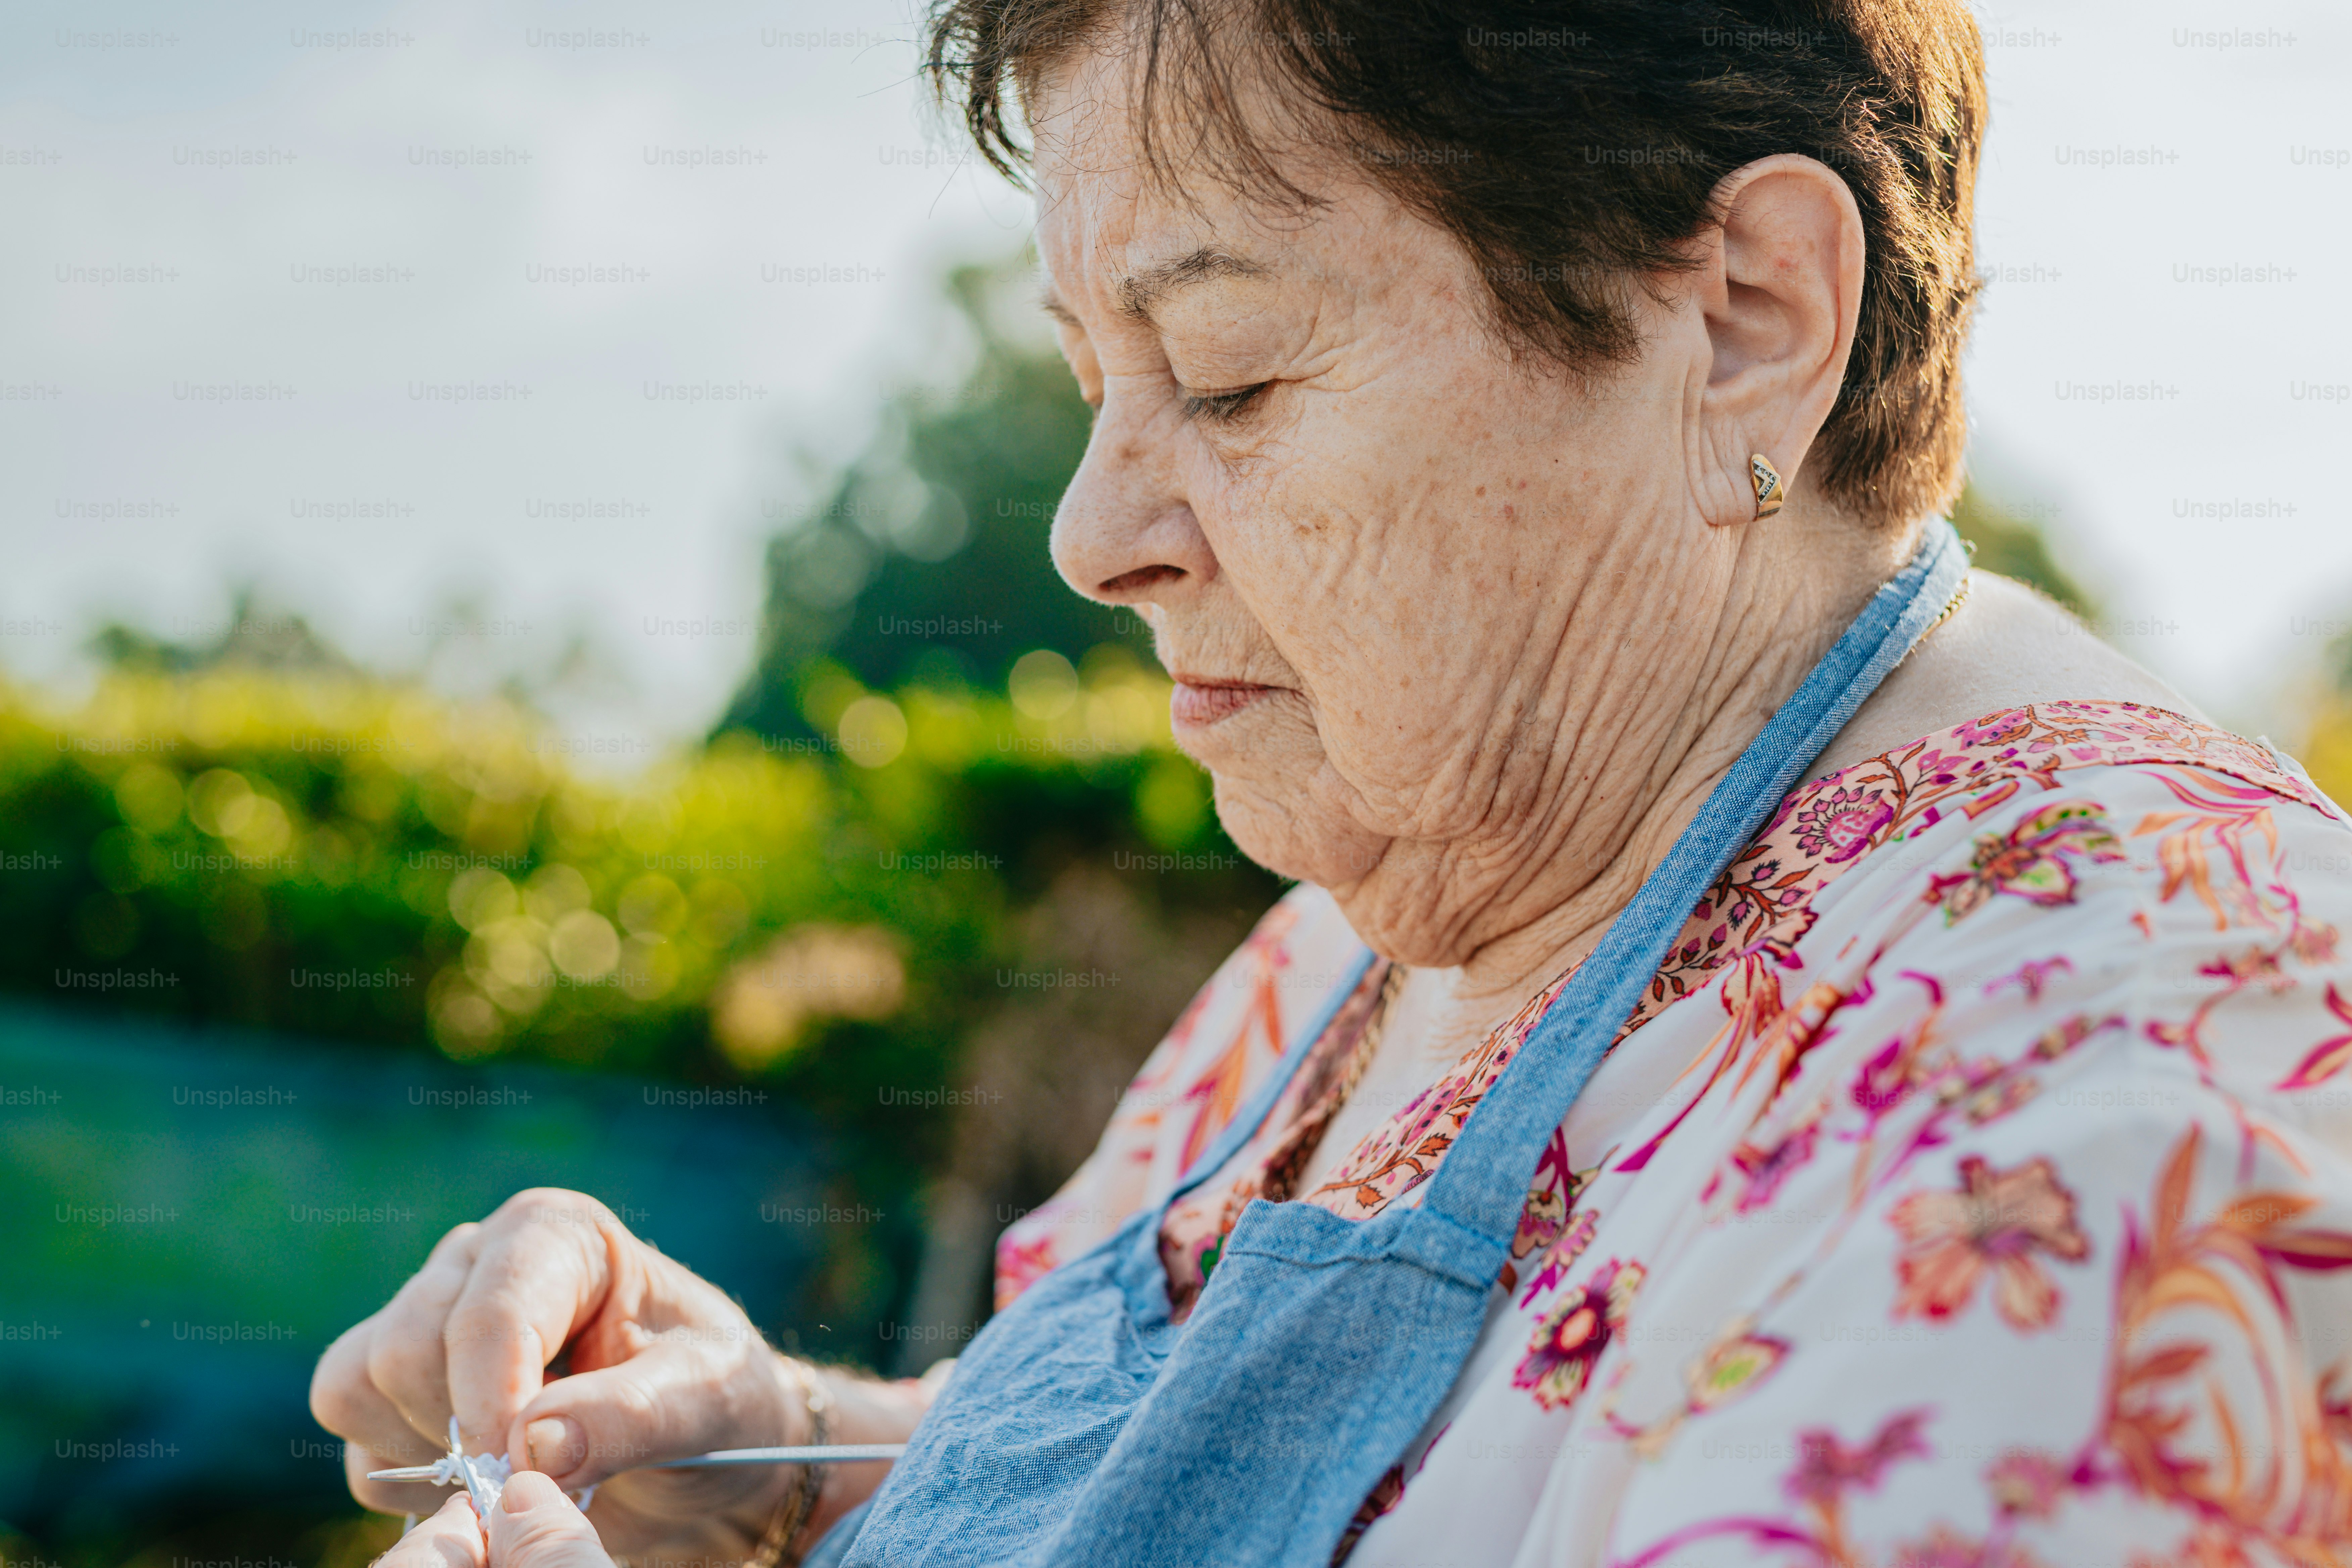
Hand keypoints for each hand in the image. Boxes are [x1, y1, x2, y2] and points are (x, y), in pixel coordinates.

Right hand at [315, 1188, 821, 1559]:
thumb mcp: (707, 1398)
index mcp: (558, 1235)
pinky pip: (356, 1439)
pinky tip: (483, 1479)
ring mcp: (426, 1318)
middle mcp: (478, 1260)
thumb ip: (631, 1415)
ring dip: (428, 1450)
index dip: (494, 1399)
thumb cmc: (714, 1400)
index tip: (531, 1468)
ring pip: (358, 1385)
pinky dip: (406, 1479)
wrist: (699, 1449)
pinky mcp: (397, 1386)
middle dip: (467, 1428)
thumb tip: (533, 1444)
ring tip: (520, 1466)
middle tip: (547, 1467)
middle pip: (407, 1348)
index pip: (489, 1311)